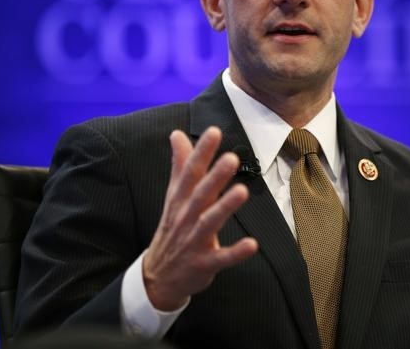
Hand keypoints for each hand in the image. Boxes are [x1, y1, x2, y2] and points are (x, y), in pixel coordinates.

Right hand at [143, 127, 258, 310]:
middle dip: (215, 177)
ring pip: (209, 222)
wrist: (158, 276)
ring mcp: (194, 241)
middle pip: (200, 194)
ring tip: (242, 191)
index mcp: (180, 200)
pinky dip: (235, 252)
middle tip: (232, 158)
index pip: (190, 172)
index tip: (214, 132)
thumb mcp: (173, 196)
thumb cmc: (172, 228)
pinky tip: (252, 244)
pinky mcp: (204, 263)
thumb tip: (177, 134)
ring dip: (225, 207)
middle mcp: (186, 217)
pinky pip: (221, 258)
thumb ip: (180, 164)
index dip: (201, 152)